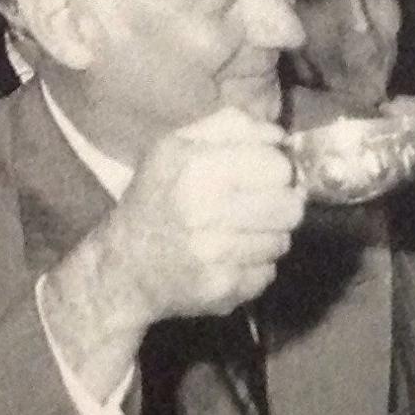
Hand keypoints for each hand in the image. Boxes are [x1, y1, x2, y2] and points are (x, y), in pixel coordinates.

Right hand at [41, 106, 306, 398]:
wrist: (123, 267)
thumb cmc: (155, 198)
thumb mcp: (177, 145)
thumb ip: (230, 126)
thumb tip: (279, 136)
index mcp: (197, 168)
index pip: (277, 167)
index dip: (276, 169)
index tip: (263, 175)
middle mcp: (206, 212)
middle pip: (291, 207)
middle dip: (280, 204)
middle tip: (257, 207)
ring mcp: (215, 255)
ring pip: (283, 241)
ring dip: (268, 237)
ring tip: (237, 233)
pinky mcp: (223, 288)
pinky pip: (268, 272)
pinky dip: (255, 266)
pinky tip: (228, 259)